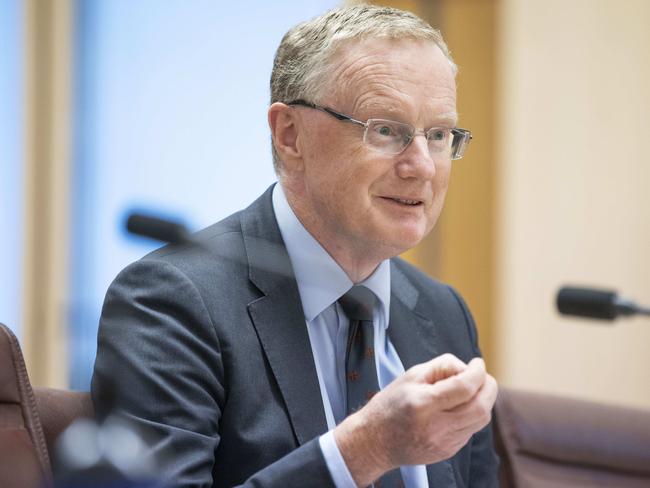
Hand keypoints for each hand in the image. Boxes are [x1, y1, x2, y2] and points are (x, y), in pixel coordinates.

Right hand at [334, 353, 497, 486]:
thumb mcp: (410, 376)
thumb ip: (441, 367)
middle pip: (480, 406)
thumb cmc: (390, 405)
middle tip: (481, 375)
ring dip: (484, 400)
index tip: (477, 363)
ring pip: (481, 420)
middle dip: (488, 386)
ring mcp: (444, 443)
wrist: (375, 442)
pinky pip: (471, 429)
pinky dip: (472, 413)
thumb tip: (467, 368)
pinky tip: (459, 406)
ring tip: (472, 388)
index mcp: (423, 404)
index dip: (478, 372)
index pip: (465, 387)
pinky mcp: (448, 451)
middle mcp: (436, 426)